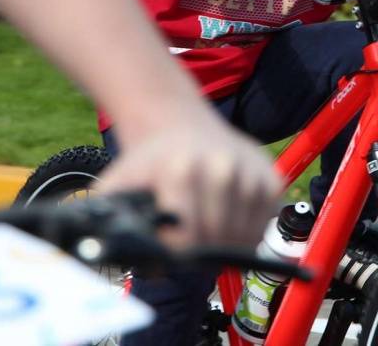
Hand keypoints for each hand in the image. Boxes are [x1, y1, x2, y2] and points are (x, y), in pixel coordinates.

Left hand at [93, 111, 279, 248]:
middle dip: (203, 255)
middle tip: (189, 249)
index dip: (178, 256)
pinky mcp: (272, 177)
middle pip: (219, 242)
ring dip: (227, 248)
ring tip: (207, 235)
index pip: (189, 240)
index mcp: (183, 171)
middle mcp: (222, 169)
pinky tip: (229, 223)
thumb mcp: (119, 183)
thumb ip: (108, 220)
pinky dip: (249, 235)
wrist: (178, 121)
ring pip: (245, 239)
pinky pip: (264, 226)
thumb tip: (105, 255)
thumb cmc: (148, 160)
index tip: (171, 254)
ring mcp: (250, 172)